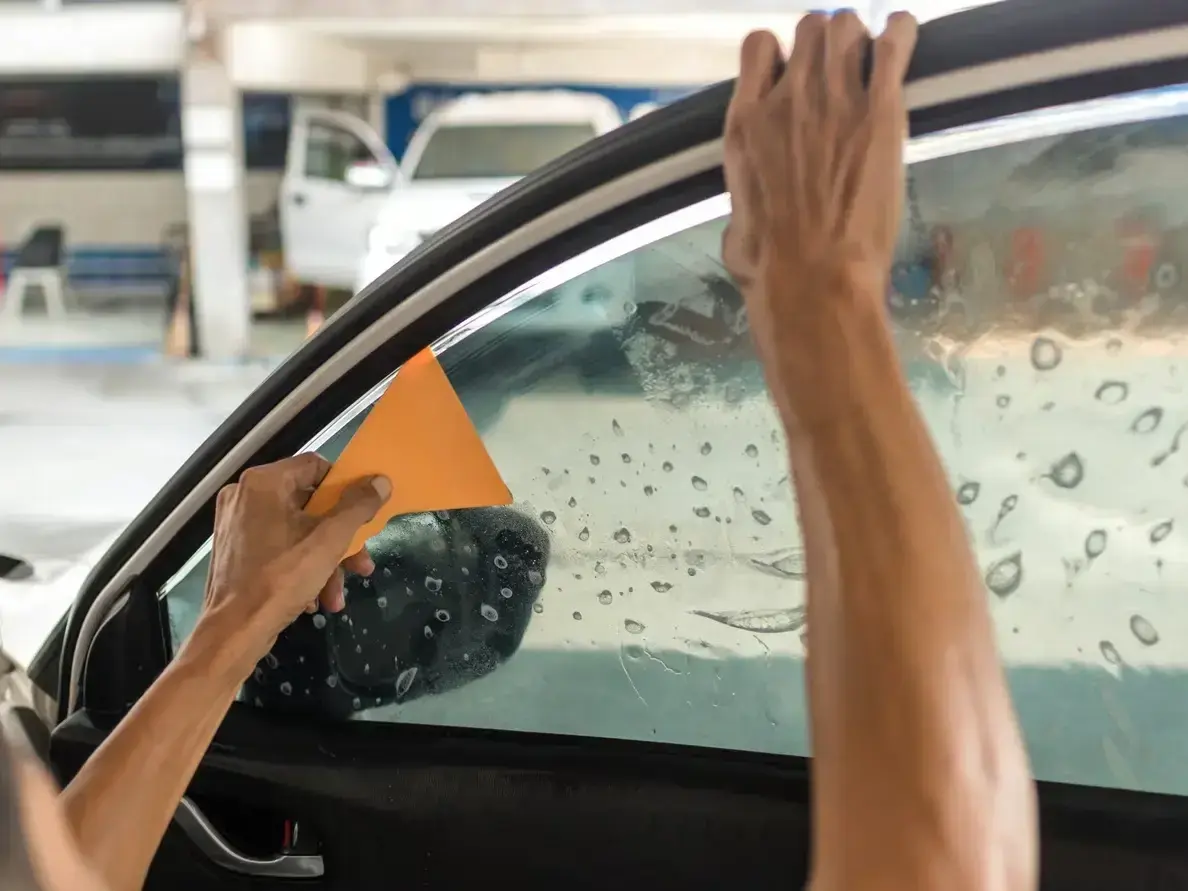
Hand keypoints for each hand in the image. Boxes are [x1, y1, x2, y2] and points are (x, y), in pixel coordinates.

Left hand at [194, 453, 390, 676]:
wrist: (232, 632)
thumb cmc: (280, 579)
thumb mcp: (329, 541)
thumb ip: (358, 506)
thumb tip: (380, 482)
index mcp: (264, 483)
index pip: (315, 466)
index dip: (345, 488)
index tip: (363, 513)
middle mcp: (245, 496)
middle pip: (309, 505)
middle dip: (339, 539)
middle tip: (360, 564)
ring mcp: (236, 524)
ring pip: (296, 532)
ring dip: (324, 561)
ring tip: (336, 594)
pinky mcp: (234, 551)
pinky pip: (278, 548)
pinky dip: (300, 568)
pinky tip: (313, 599)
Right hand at [721, 11, 916, 416]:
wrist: (813, 280)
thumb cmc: (768, 268)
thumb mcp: (737, 227)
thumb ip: (747, 200)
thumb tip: (747, 220)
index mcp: (746, 124)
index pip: (759, 46)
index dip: (781, 54)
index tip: (793, 76)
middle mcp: (788, 99)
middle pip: (811, 29)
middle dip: (827, 43)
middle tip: (841, 72)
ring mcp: (835, 101)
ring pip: (849, 27)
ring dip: (861, 39)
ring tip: (873, 59)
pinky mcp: (881, 113)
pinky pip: (894, 44)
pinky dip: (901, 37)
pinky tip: (903, 43)